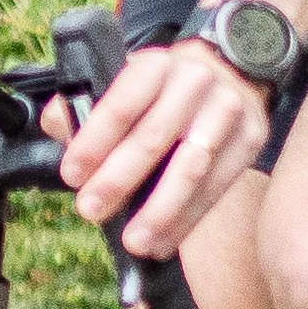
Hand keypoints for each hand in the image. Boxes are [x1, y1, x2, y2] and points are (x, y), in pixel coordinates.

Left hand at [56, 39, 269, 259]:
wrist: (232, 70)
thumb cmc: (166, 87)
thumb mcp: (128, 79)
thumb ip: (88, 103)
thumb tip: (58, 125)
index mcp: (156, 66)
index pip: (121, 105)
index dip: (93, 142)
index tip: (72, 175)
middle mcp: (195, 83)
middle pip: (153, 138)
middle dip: (118, 180)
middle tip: (91, 211)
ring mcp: (227, 111)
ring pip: (191, 169)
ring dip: (159, 212)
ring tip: (134, 242)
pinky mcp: (250, 140)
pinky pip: (216, 188)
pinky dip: (187, 222)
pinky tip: (163, 242)